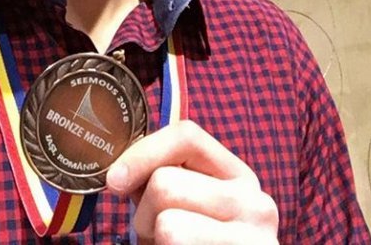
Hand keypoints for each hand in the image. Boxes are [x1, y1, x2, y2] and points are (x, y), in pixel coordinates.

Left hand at [105, 120, 278, 243]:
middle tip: (157, 234)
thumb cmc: (194, 244)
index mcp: (239, 177)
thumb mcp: (185, 207)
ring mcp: (255, 239)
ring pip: (168, 224)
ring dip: (154, 240)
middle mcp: (256, 202)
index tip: (115, 180)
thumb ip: (165, 181)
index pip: (187, 136)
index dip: (143, 152)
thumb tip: (119, 172)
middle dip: (145, 214)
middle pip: (165, 183)